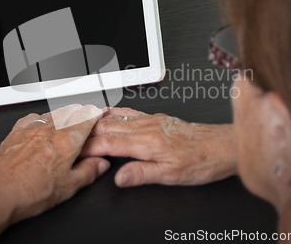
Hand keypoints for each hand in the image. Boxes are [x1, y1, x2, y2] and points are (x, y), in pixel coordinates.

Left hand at [0, 104, 109, 223]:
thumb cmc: (31, 192)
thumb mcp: (69, 187)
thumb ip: (89, 172)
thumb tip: (100, 164)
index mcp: (67, 141)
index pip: (86, 117)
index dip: (96, 113)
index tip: (99, 113)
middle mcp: (50, 130)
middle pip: (70, 111)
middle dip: (81, 111)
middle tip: (86, 116)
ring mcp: (31, 129)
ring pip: (52, 112)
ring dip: (62, 113)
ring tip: (66, 120)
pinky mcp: (15, 132)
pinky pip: (31, 117)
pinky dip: (40, 118)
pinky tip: (40, 124)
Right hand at [81, 107, 236, 186]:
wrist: (222, 146)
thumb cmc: (201, 162)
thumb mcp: (171, 176)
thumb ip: (142, 174)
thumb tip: (119, 177)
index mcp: (148, 142)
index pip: (108, 142)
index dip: (87, 146)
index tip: (73, 151)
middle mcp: (148, 127)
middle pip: (107, 127)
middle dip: (85, 132)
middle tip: (68, 136)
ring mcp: (152, 120)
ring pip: (115, 117)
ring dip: (95, 120)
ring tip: (78, 122)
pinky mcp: (157, 118)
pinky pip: (128, 112)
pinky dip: (112, 113)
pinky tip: (106, 113)